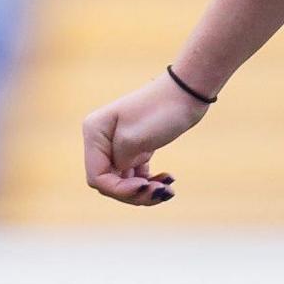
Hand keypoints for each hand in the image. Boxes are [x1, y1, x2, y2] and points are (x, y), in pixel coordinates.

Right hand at [82, 73, 210, 205]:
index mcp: (94, 133)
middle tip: (161, 192)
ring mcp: (118, 144)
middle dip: (134, 193)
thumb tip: (117, 175)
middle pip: (110, 182)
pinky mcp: (135, 148)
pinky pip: (136, 175)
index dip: (119, 189)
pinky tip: (168, 179)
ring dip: (145, 190)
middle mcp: (101, 139)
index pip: (97, 176)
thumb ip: (118, 162)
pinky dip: (149, 181)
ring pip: (124, 182)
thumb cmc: (161, 110)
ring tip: (168, 190)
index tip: (145, 186)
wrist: (188, 91)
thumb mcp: (134, 139)